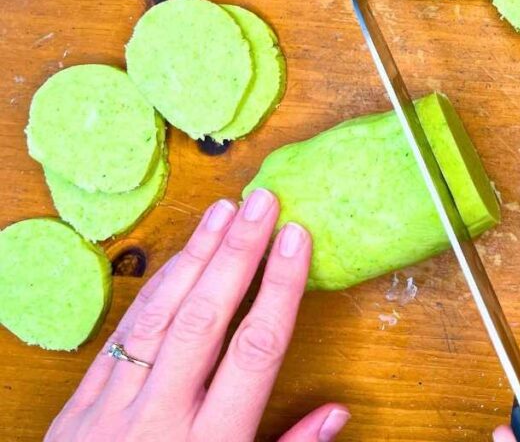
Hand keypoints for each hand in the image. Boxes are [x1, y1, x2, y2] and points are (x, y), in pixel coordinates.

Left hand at [46, 189, 348, 441]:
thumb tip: (339, 412)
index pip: (255, 350)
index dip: (280, 288)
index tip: (298, 237)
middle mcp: (162, 419)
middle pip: (205, 320)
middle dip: (238, 254)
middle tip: (262, 200)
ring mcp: (114, 409)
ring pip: (160, 318)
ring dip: (195, 257)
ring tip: (224, 209)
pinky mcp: (80, 406)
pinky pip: (123, 336)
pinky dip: (153, 291)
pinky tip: (179, 256)